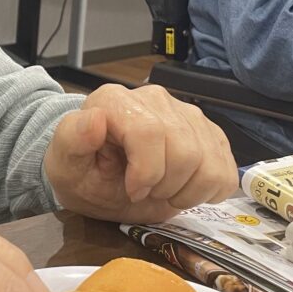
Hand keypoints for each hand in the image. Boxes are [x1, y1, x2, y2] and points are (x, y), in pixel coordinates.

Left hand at [44, 84, 237, 223]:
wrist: (99, 176)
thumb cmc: (82, 170)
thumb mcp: (65, 164)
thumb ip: (73, 139)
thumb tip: (94, 119)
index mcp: (115, 100)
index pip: (150, 132)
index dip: (146, 171)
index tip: (133, 190)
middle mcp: (154, 99)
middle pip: (185, 151)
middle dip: (165, 186)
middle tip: (145, 193)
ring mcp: (187, 114)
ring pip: (210, 162)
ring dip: (187, 191)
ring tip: (161, 191)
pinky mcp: (210, 134)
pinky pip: (227, 170)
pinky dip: (207, 191)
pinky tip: (183, 189)